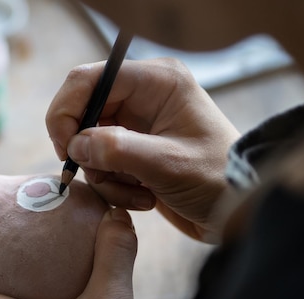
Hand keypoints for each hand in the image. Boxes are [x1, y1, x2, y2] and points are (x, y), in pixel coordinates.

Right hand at [46, 58, 240, 241]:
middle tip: (103, 176)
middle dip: (88, 151)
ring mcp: (137, 125)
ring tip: (139, 191)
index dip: (66, 112)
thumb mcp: (167, 164)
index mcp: (156, 82)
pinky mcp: (133, 151)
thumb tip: (75, 144)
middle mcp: (143, 97)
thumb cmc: (218, 179)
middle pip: (83, 114)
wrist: (238, 212)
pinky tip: (145, 196)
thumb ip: (117, 149)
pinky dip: (115, 186)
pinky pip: (102, 165)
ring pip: (89, 145)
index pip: (88, 80)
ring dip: (105, 176)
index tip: (65, 148)